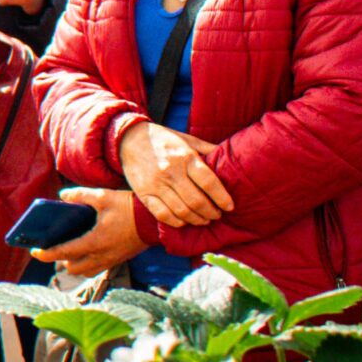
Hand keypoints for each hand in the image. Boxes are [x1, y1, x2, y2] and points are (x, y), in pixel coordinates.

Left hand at [36, 188, 145, 277]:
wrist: (158, 221)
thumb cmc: (130, 208)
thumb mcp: (104, 197)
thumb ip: (81, 196)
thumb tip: (63, 196)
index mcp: (95, 242)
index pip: (64, 252)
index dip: (47, 253)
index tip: (34, 252)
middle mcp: (102, 255)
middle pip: (73, 268)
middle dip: (60, 260)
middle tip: (53, 247)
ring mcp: (111, 260)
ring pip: (85, 271)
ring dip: (75, 264)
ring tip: (69, 250)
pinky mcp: (119, 260)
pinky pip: (97, 268)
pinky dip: (88, 263)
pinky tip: (86, 250)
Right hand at [117, 120, 232, 228]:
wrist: (129, 140)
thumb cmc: (164, 140)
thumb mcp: (188, 140)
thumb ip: (208, 150)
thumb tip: (232, 160)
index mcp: (185, 157)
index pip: (209, 182)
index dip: (222, 198)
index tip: (229, 206)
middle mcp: (170, 172)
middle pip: (197, 201)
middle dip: (212, 212)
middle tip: (218, 214)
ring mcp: (155, 185)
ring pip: (182, 211)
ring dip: (198, 220)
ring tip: (205, 219)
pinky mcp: (144, 194)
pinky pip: (163, 215)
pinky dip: (177, 222)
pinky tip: (185, 220)